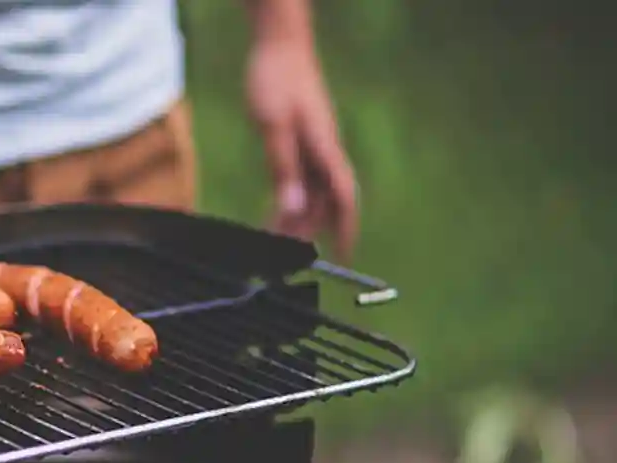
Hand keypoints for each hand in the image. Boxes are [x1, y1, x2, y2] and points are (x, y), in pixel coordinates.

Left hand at [246, 38, 357, 260]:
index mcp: (324, 148)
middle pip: (324, 202)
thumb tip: (294, 209)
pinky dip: (290, 198)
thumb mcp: (273, 126)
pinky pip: (300, 178)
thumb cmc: (276, 79)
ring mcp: (314, 145)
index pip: (343, 197)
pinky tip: (276, 212)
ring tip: (274, 241)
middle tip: (285, 258)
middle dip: (309, 231)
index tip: (343, 256)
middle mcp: (324, 151)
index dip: (347, 229)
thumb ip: (283, 168)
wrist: (279, 45)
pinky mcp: (301, 140)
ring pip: (311, 192)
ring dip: (297, 218)